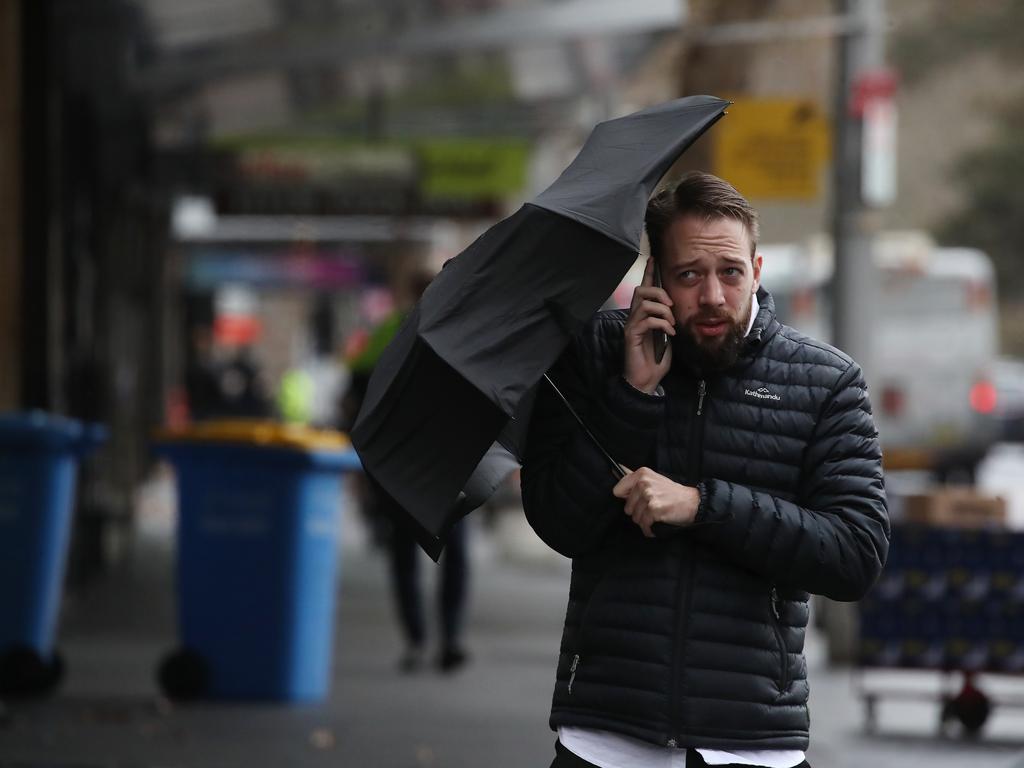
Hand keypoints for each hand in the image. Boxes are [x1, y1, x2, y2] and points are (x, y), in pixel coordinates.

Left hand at [612, 467, 698, 537]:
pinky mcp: (654, 510)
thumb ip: (635, 478)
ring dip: (645, 521)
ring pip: (635, 518)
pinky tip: (657, 525)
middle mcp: (643, 483)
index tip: (637, 500)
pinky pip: (644, 525)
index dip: (626, 499)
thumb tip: (616, 469)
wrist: (693, 502)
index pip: (617, 490)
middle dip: (638, 512)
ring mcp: (649, 496)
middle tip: (652, 508)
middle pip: (627, 508)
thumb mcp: (653, 479)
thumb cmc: (672, 493)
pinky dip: (650, 529)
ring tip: (656, 515)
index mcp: (641, 474)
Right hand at [624, 257, 674, 393]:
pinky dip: (661, 323)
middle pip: (641, 290)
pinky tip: (669, 333)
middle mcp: (634, 317)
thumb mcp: (668, 335)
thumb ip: (670, 320)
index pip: (644, 288)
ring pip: (644, 302)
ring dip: (662, 310)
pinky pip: (646, 319)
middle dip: (659, 293)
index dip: (649, 273)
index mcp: (644, 314)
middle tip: (671, 306)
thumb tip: (679, 309)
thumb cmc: (657, 359)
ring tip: (671, 323)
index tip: (654, 258)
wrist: (646, 380)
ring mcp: (632, 326)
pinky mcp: (631, 335)